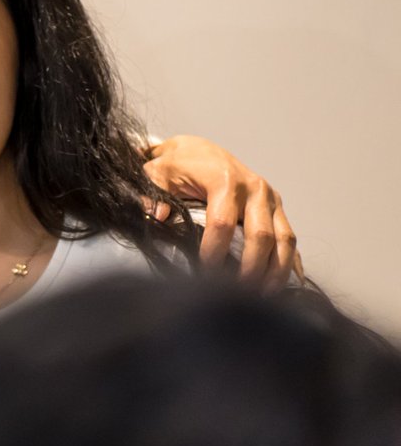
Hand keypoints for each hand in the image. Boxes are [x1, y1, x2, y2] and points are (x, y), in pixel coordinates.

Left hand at [142, 135, 299, 290]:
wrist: (201, 149)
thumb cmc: (180, 163)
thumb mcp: (160, 172)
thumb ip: (154, 194)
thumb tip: (156, 216)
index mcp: (224, 180)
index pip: (222, 223)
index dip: (214, 252)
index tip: (205, 274)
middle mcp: (254, 188)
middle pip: (261, 236)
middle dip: (251, 268)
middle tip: (238, 294)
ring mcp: (270, 198)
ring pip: (285, 239)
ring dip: (276, 272)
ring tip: (263, 296)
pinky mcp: (278, 207)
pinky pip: (290, 238)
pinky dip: (289, 262)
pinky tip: (284, 283)